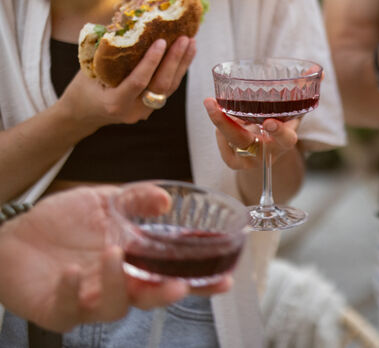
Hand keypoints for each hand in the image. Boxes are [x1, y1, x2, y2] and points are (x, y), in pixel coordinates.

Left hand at [0, 185, 230, 332]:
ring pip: (114, 307)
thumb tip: (166, 200)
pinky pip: (71, 309)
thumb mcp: (104, 201)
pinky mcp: (57, 310)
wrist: (12, 235)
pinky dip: (76, 291)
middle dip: (166, 294)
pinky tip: (74, 272)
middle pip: (150, 299)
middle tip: (178, 285)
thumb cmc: (60, 222)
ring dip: (117, 283)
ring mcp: (88, 301)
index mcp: (134, 263)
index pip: (173, 276)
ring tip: (112, 252)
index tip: (225, 280)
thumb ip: (136, 199)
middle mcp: (116, 286)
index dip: (201, 282)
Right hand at [62, 36, 195, 129]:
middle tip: (184, 38)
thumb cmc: (83, 88)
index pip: (138, 82)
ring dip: (182, 63)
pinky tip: (187, 53)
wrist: (82, 114)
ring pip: (169, 87)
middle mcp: (133, 110)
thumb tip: (127, 24)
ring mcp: (144, 111)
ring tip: (191, 42)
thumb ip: (107, 54)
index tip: (161, 41)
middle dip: (174, 60)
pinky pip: (168, 88)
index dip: (151, 62)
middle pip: (160, 85)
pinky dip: (178, 70)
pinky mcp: (152, 107)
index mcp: (114, 103)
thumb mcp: (88, 71)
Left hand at [205, 97, 300, 169]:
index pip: (286, 139)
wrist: (272, 149)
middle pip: (244, 141)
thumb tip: (317, 70)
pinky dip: (220, 133)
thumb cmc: (284, 123)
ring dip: (219, 123)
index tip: (269, 122)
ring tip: (213, 104)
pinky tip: (220, 120)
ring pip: (229, 145)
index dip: (279, 132)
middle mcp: (268, 152)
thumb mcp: (294, 108)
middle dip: (226, 125)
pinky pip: (224, 149)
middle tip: (211, 103)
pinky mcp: (236, 162)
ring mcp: (251, 159)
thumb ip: (304, 89)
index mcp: (286, 140)